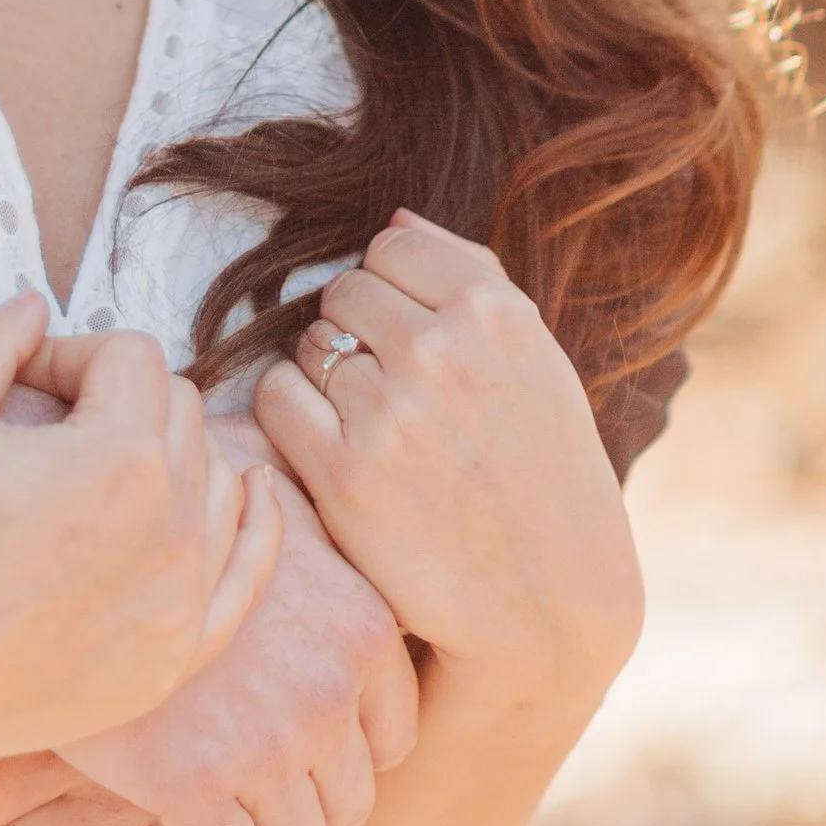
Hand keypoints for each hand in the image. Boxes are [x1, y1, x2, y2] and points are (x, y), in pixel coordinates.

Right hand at [0, 297, 281, 778]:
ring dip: (171, 455)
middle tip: (47, 429)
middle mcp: (173, 523)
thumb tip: (33, 306)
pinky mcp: (176, 656)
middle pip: (179, 409)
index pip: (130, 355)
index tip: (19, 384)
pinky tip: (253, 494)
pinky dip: (254, 527)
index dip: (68, 354)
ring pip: (218, 479)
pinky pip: (247, 575)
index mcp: (123, 456)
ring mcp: (182, 596)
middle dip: (118, 399)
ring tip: (105, 469)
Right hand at [0, 414, 417, 825]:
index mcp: (362, 626)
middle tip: (251, 789)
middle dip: (303, 803)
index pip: (395, 738)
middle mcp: (329, 689)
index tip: (300, 751)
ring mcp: (265, 743)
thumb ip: (302, 535)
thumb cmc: (160, 515)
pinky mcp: (192, 785)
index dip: (345, 752)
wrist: (66, 539)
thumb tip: (305, 524)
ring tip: (218, 819)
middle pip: (352, 802)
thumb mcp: (254, 507)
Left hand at [258, 215, 642, 707]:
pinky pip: (276, 398)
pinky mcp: (345, 476)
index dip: (392, 289)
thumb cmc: (544, 475)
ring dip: (327, 380)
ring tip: (377, 429)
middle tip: (393, 391)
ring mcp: (391, 414)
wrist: (548, 606)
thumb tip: (395, 219)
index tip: (412, 334)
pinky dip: (293, 418)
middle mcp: (443, 353)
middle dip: (358, 333)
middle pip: (343, 292)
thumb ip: (472, 279)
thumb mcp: (538, 364)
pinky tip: (334, 448)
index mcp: (497, 314)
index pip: (391, 246)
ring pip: (309, 346)